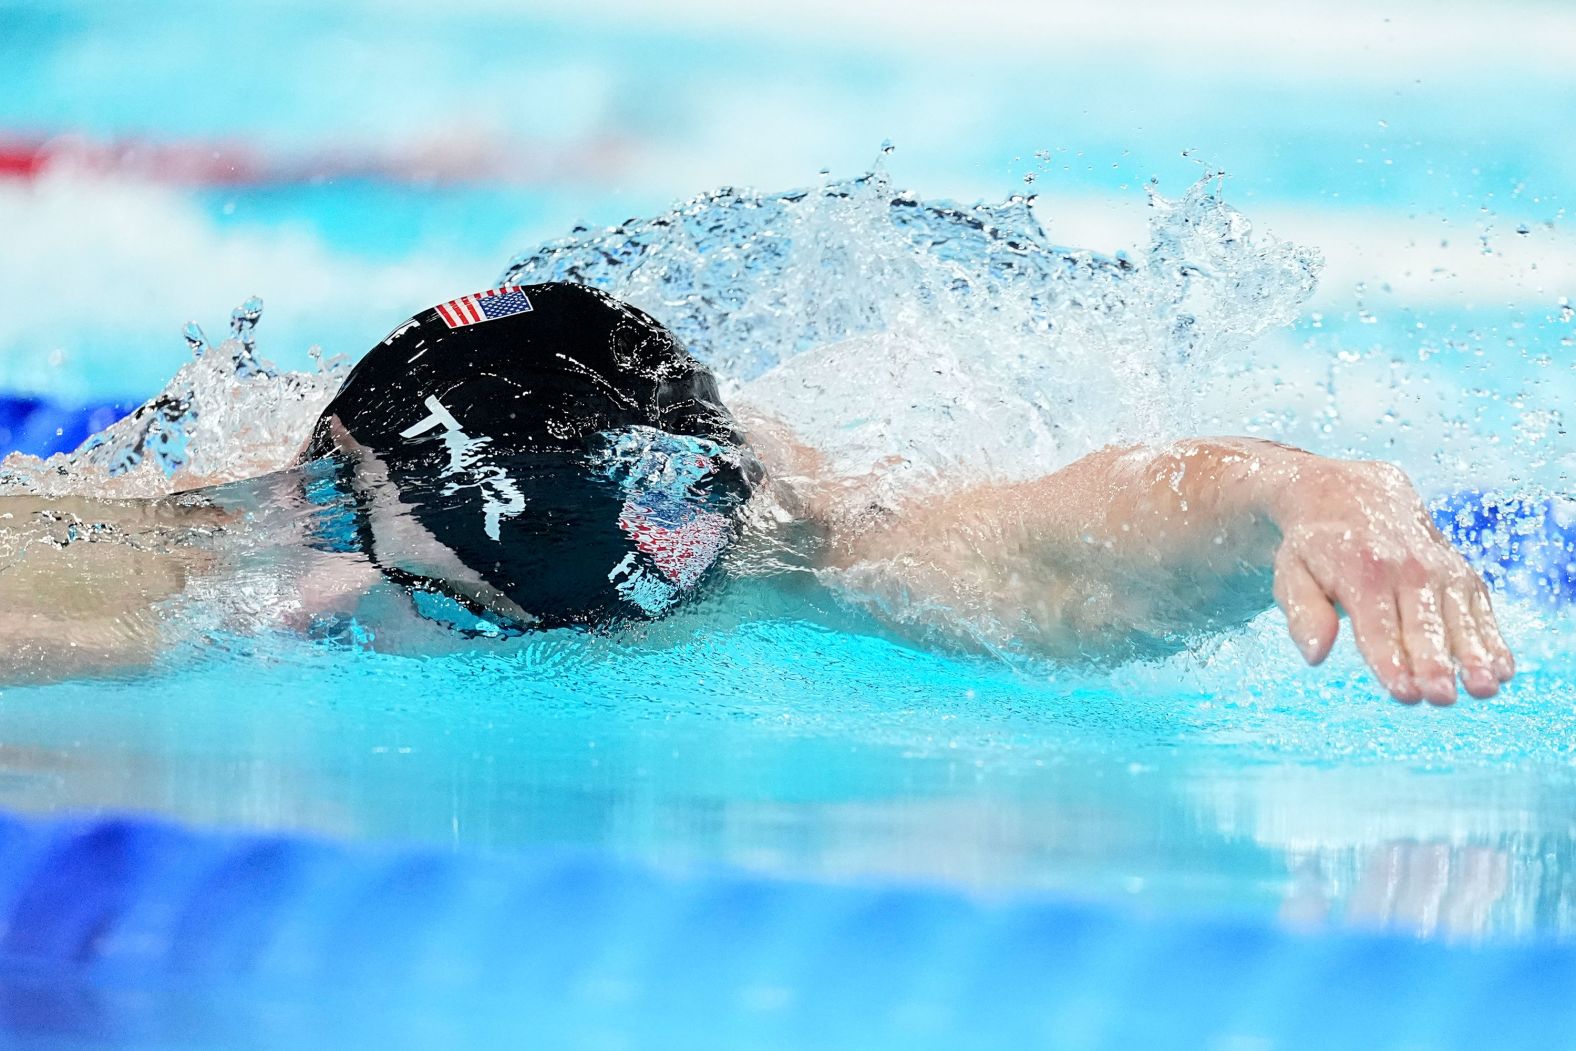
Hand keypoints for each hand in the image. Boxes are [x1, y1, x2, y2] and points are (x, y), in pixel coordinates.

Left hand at [1269, 459, 1513, 704]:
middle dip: (1433, 663)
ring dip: (1473, 655)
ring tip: (1484, 689)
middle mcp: (1407, 567)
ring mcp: (1440, 568)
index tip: (1403, 693)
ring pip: (1459, 617)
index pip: (1377, 627)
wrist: (1353, 493)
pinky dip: (1492, 637)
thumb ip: (1303, 613)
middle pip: (1422, 625)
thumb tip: (1315, 655)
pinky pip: (1480, 606)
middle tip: (1441, 697)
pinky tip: (1503, 669)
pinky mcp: (1462, 572)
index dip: (1390, 662)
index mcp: (1362, 570)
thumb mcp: (1292, 572)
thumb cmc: (1317, 546)